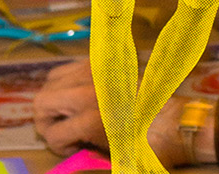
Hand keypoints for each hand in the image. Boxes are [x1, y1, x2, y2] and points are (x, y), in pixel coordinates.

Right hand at [33, 60, 194, 167]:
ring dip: (56, 99)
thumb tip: (63, 154)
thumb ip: (81, 154)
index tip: (72, 148)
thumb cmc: (147, 144)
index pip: (52, 133)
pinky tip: (83, 96)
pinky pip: (73, 66)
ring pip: (53, 80)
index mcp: (91, 118)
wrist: (176, 120)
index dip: (58, 146)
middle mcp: (90, 89)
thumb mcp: (111, 158)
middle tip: (65, 130)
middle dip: (48, 120)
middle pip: (42, 101)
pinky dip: (70, 81)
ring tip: (71, 113)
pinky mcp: (107, 61)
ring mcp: (99, 70)